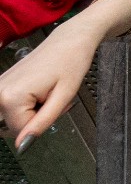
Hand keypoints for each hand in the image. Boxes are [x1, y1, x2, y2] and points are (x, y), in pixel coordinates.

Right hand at [0, 20, 97, 148]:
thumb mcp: (63, 97)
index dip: (42, 122)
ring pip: (11, 119)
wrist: (71, 39)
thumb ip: (41, 123)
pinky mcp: (1, 84)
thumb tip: (23, 145)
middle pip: (12, 127)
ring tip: (46, 94)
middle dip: (35, 119)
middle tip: (51, 99)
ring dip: (30, 113)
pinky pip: (10, 108)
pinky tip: (38, 91)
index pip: (20, 132)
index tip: (55, 104)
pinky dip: (26, 105)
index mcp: (10, 97)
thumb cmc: (71, 61)